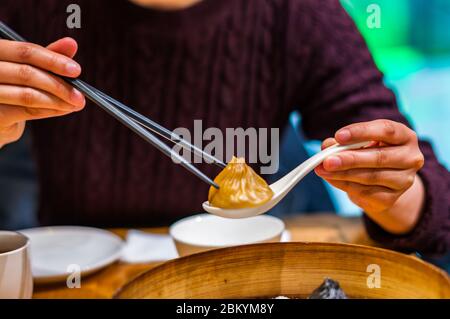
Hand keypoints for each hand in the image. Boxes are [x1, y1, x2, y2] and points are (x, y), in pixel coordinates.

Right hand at [0, 38, 84, 147]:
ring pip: (28, 94)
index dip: (53, 60)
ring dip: (58, 100)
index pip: (25, 51)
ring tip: (76, 103)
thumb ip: (46, 57)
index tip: (76, 70)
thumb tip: (71, 43)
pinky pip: (27, 111)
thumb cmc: (12, 88)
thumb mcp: (27, 69)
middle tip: (80, 94)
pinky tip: (64, 109)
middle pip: (27, 74)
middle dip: (59, 85)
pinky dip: (50, 110)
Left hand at [315, 119, 424, 233]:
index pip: (386, 130)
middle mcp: (411, 158)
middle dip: (350, 159)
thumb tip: (326, 146)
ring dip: (342, 174)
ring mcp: (404, 180)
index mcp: (405, 136)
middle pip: (379, 157)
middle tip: (327, 160)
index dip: (361, 132)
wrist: (384, 182)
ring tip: (322, 170)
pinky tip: (331, 179)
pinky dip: (344, 185)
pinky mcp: (392, 198)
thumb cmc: (370, 153)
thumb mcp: (360, 143)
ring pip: (370, 177)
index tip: (339, 136)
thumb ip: (343, 142)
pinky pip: (365, 192)